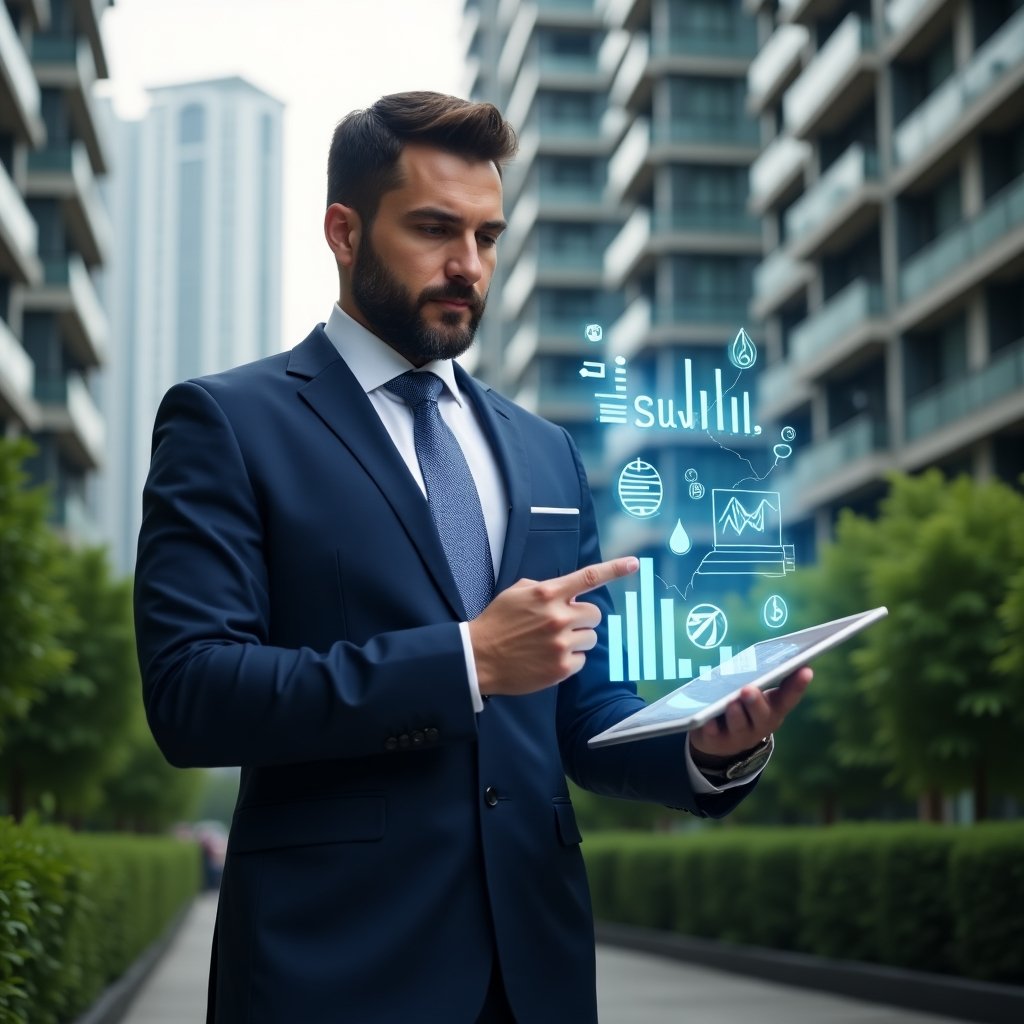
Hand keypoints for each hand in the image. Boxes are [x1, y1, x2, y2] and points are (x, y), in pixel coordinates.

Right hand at [469, 556, 638, 696]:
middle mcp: (558, 616)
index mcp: (547, 593)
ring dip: (577, 639)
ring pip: (591, 637)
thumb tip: (570, 593)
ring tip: (551, 643)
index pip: (588, 577)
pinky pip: (582, 659)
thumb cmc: (497, 623)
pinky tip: (548, 658)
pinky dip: (570, 659)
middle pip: (594, 614)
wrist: (479, 658)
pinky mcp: (562, 667)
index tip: (634, 563)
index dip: (614, 569)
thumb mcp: (516, 593)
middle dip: (582, 618)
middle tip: (562, 624)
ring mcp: (561, 643)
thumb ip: (546, 588)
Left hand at [689, 667, 812, 760]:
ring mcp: (739, 735)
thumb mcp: (756, 694)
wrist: (722, 739)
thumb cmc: (744, 707)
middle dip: (756, 702)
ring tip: (731, 703)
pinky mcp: (717, 741)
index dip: (798, 685)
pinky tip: (708, 721)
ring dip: (736, 715)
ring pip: (739, 726)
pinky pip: (714, 735)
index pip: (789, 697)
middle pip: (762, 715)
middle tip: (749, 689)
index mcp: (773, 710)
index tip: (806, 669)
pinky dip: (711, 727)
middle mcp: (760, 725)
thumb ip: (764, 678)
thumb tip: (776, 651)